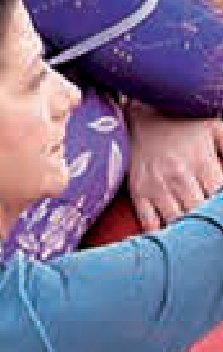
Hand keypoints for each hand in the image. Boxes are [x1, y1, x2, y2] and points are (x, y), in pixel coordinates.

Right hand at [126, 108, 222, 232]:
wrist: (137, 119)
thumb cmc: (180, 126)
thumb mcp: (213, 128)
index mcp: (201, 161)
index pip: (219, 195)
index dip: (221, 205)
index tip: (220, 207)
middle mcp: (179, 176)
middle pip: (199, 211)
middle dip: (207, 218)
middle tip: (210, 223)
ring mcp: (156, 186)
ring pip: (177, 220)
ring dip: (186, 227)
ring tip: (193, 229)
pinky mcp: (138, 193)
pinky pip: (150, 223)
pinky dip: (161, 232)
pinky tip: (171, 233)